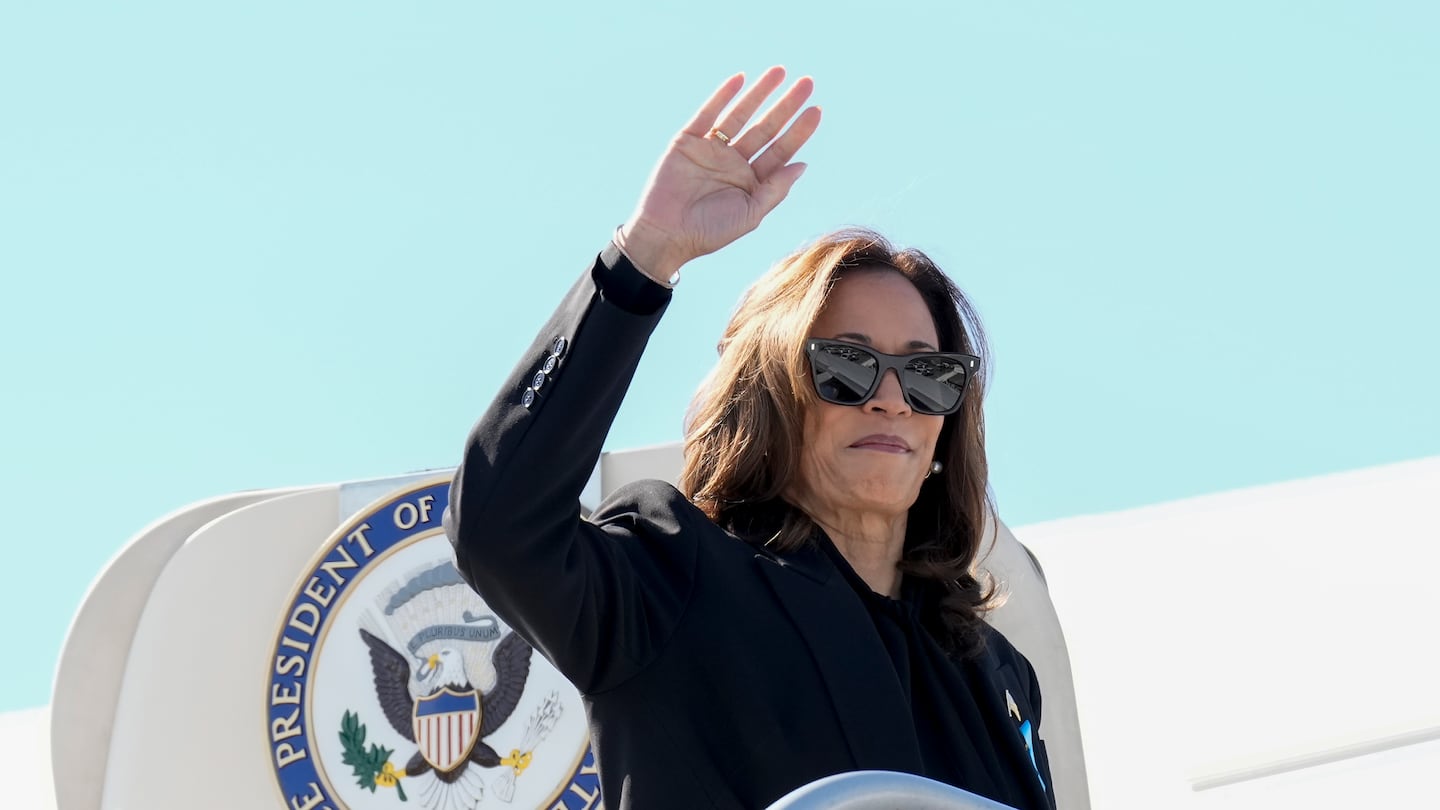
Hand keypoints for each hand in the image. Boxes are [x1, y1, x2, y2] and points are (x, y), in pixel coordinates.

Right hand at [617, 67, 821, 283]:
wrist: (665, 235)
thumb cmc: (708, 232)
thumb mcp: (750, 214)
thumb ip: (775, 189)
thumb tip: (802, 165)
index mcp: (751, 181)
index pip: (781, 151)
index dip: (799, 131)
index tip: (816, 111)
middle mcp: (734, 162)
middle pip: (766, 128)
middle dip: (786, 106)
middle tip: (807, 83)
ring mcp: (711, 149)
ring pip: (740, 115)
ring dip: (759, 93)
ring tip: (780, 71)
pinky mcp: (687, 141)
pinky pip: (707, 114)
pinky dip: (722, 96)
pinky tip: (740, 79)